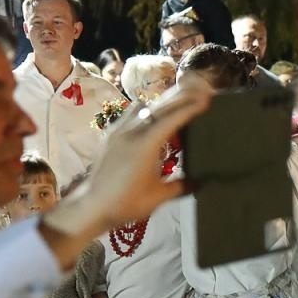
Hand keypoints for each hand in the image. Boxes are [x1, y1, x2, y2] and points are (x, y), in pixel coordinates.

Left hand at [41, 86, 211, 256]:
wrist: (90, 207)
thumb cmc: (125, 204)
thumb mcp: (158, 197)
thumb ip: (182, 186)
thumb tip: (201, 181)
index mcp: (145, 145)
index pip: (172, 118)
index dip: (190, 107)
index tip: (207, 99)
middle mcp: (131, 132)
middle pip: (159, 106)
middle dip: (181, 96)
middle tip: (200, 90)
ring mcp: (118, 131)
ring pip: (144, 106)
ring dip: (163, 101)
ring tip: (181, 99)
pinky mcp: (111, 135)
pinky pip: (131, 113)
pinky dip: (147, 109)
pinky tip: (155, 116)